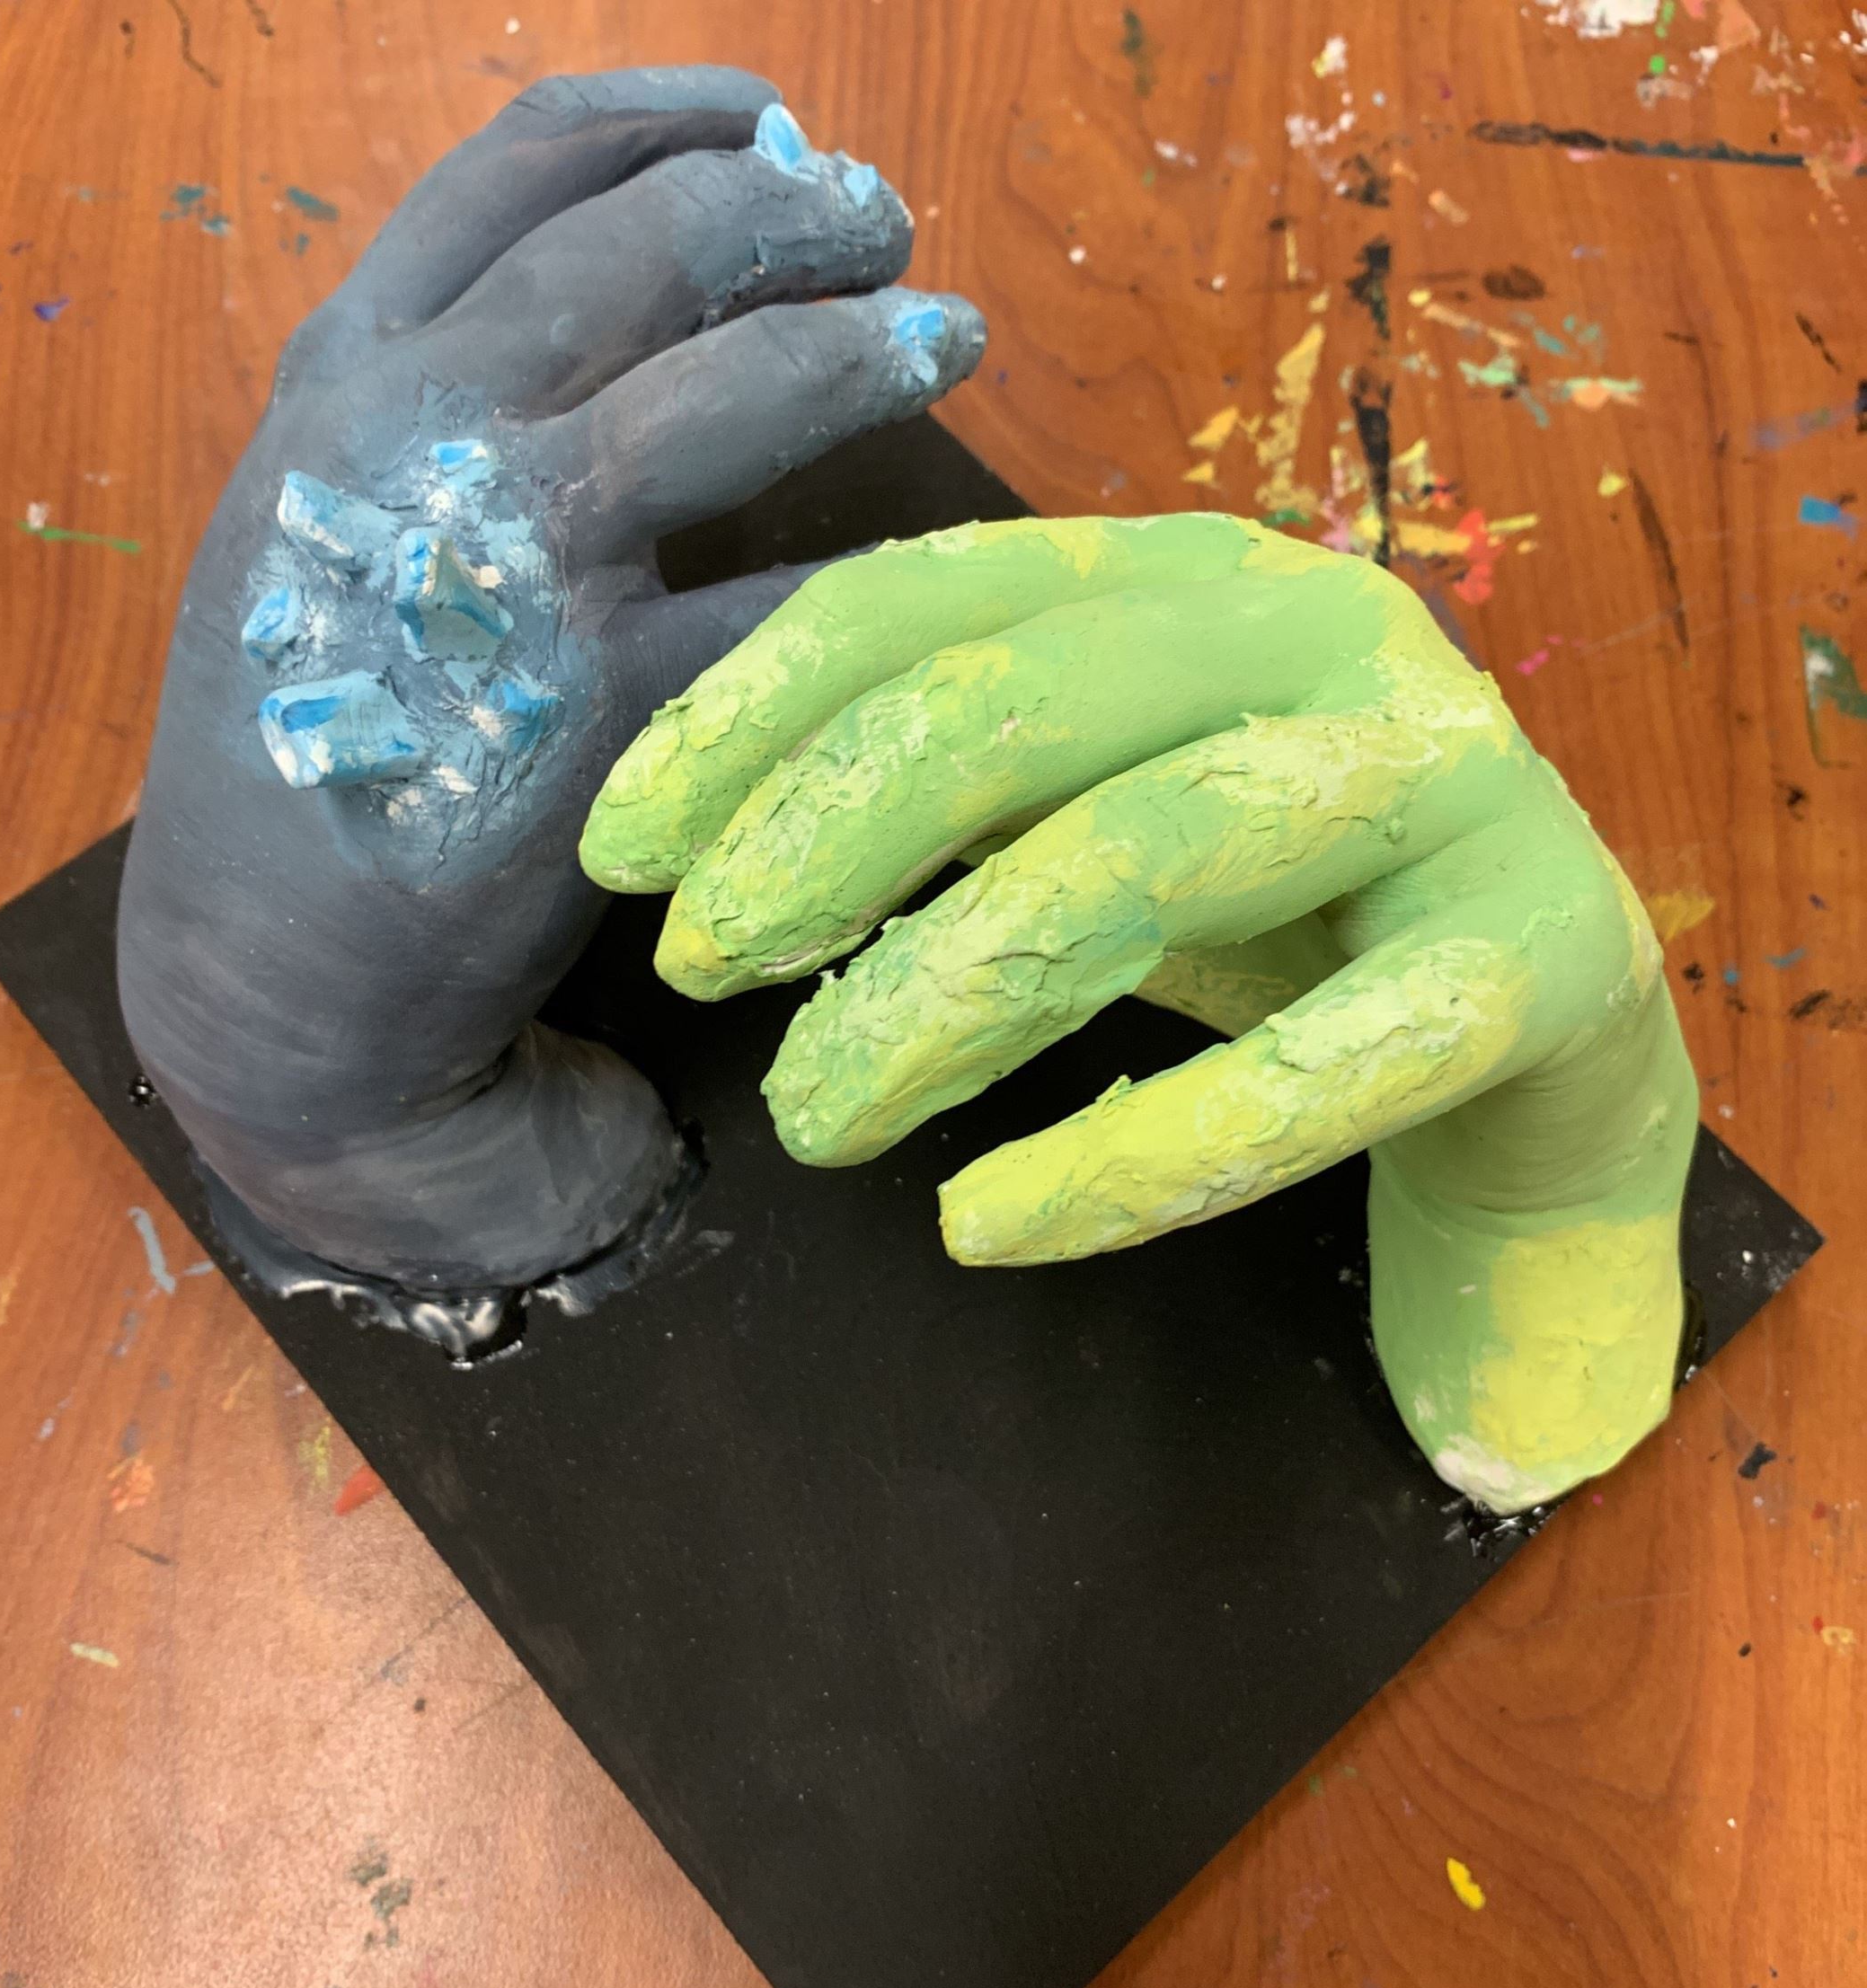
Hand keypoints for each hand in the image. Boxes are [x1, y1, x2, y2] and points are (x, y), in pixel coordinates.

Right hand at [118, 67, 984, 1295]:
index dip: (668, 123)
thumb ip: (440, 414)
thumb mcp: (322, 537)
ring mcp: (504, 567)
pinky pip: (785, 607)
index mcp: (346, 378)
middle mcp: (416, 436)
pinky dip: (883, 574)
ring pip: (726, 393)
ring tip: (948, 333)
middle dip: (795, 213)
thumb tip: (636, 318)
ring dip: (860, 345)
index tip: (771, 120)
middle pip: (646, 247)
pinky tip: (950, 560)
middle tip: (888, 224)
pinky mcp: (597, 712)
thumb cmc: (321, 754)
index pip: (519, 172)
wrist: (275, 985)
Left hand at [580, 515, 1698, 1510]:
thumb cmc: (1287, 916)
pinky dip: (1130, 1158)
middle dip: (819, 840)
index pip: (927, 600)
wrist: (1552, 1035)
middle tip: (698, 975)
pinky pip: (1307, 1070)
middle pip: (1014, 704)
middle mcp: (1324, 635)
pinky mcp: (1538, 959)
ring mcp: (1447, 785)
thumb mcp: (1092, 819)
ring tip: (811, 1122)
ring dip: (938, 1000)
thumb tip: (688, 857)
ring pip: (1138, 862)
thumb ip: (946, 804)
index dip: (747, 715)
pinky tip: (985, 1227)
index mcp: (1191, 576)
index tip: (619, 855)